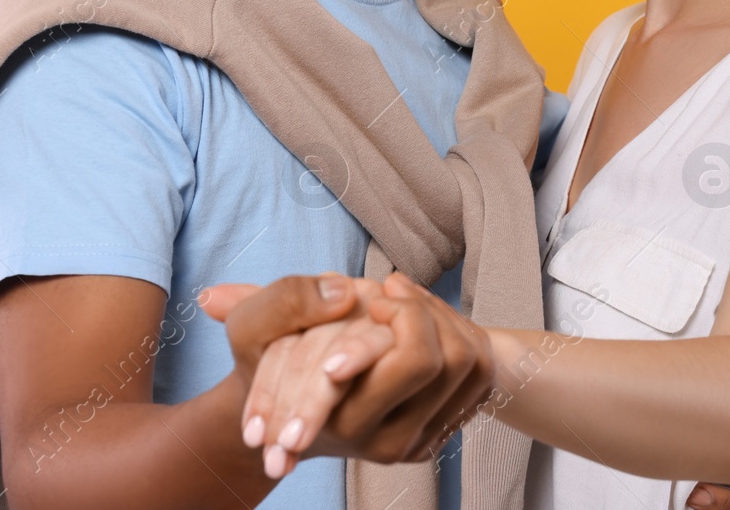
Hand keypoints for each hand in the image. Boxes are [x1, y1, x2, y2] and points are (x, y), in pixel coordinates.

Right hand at [242, 272, 494, 475]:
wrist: (289, 411)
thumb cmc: (269, 361)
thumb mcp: (251, 326)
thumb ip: (282, 302)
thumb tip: (341, 294)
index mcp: (344, 419)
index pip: (415, 361)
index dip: (408, 317)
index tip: (375, 297)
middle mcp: (388, 442)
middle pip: (449, 357)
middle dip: (419, 308)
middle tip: (385, 288)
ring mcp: (420, 440)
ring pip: (467, 360)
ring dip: (438, 314)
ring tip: (400, 297)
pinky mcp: (441, 430)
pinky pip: (477, 372)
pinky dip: (457, 332)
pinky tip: (422, 317)